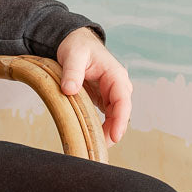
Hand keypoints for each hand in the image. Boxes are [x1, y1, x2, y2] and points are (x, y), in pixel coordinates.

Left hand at [56, 27, 132, 145]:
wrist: (76, 42)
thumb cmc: (77, 46)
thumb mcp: (73, 55)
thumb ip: (72, 71)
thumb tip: (69, 89)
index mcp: (115, 75)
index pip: (122, 99)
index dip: (120, 119)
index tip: (115, 135)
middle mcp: (117, 86)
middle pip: (121, 112)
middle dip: (114, 131)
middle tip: (101, 148)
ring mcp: (111, 93)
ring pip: (114, 117)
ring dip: (108, 132)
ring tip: (97, 147)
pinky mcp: (103, 99)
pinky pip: (106, 116)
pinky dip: (102, 127)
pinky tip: (94, 139)